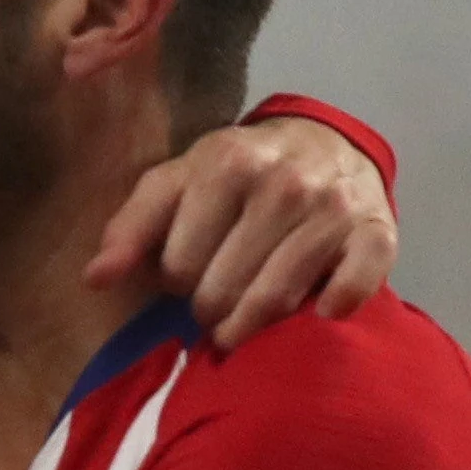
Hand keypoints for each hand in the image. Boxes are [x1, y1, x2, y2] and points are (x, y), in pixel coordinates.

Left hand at [87, 114, 398, 349]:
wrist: (328, 143)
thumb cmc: (239, 173)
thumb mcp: (178, 181)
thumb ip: (132, 226)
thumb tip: (94, 280)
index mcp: (225, 163)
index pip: (176, 264)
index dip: (175, 279)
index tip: (187, 272)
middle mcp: (283, 184)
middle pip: (220, 290)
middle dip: (209, 305)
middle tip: (215, 297)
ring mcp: (332, 209)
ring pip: (272, 301)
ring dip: (249, 326)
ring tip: (239, 324)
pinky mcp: (376, 233)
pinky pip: (348, 291)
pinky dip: (328, 310)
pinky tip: (313, 312)